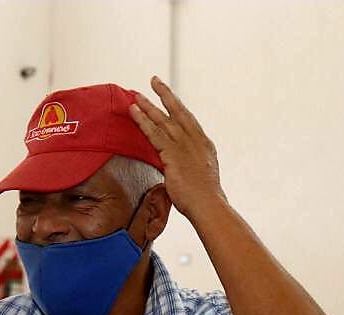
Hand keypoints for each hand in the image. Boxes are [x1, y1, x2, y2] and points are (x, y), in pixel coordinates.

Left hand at [128, 75, 226, 221]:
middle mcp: (195, 140)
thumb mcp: (200, 177)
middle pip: (177, 112)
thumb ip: (188, 167)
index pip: (188, 120)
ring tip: (136, 95)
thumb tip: (178, 170)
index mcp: (204, 144)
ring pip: (163, 120)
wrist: (209, 205)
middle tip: (154, 81)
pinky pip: (154, 133)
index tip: (169, 97)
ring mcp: (184, 146)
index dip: (177, 107)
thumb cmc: (204, 198)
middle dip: (165, 95)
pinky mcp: (172, 154)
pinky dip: (143, 121)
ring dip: (148, 106)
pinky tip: (134, 112)